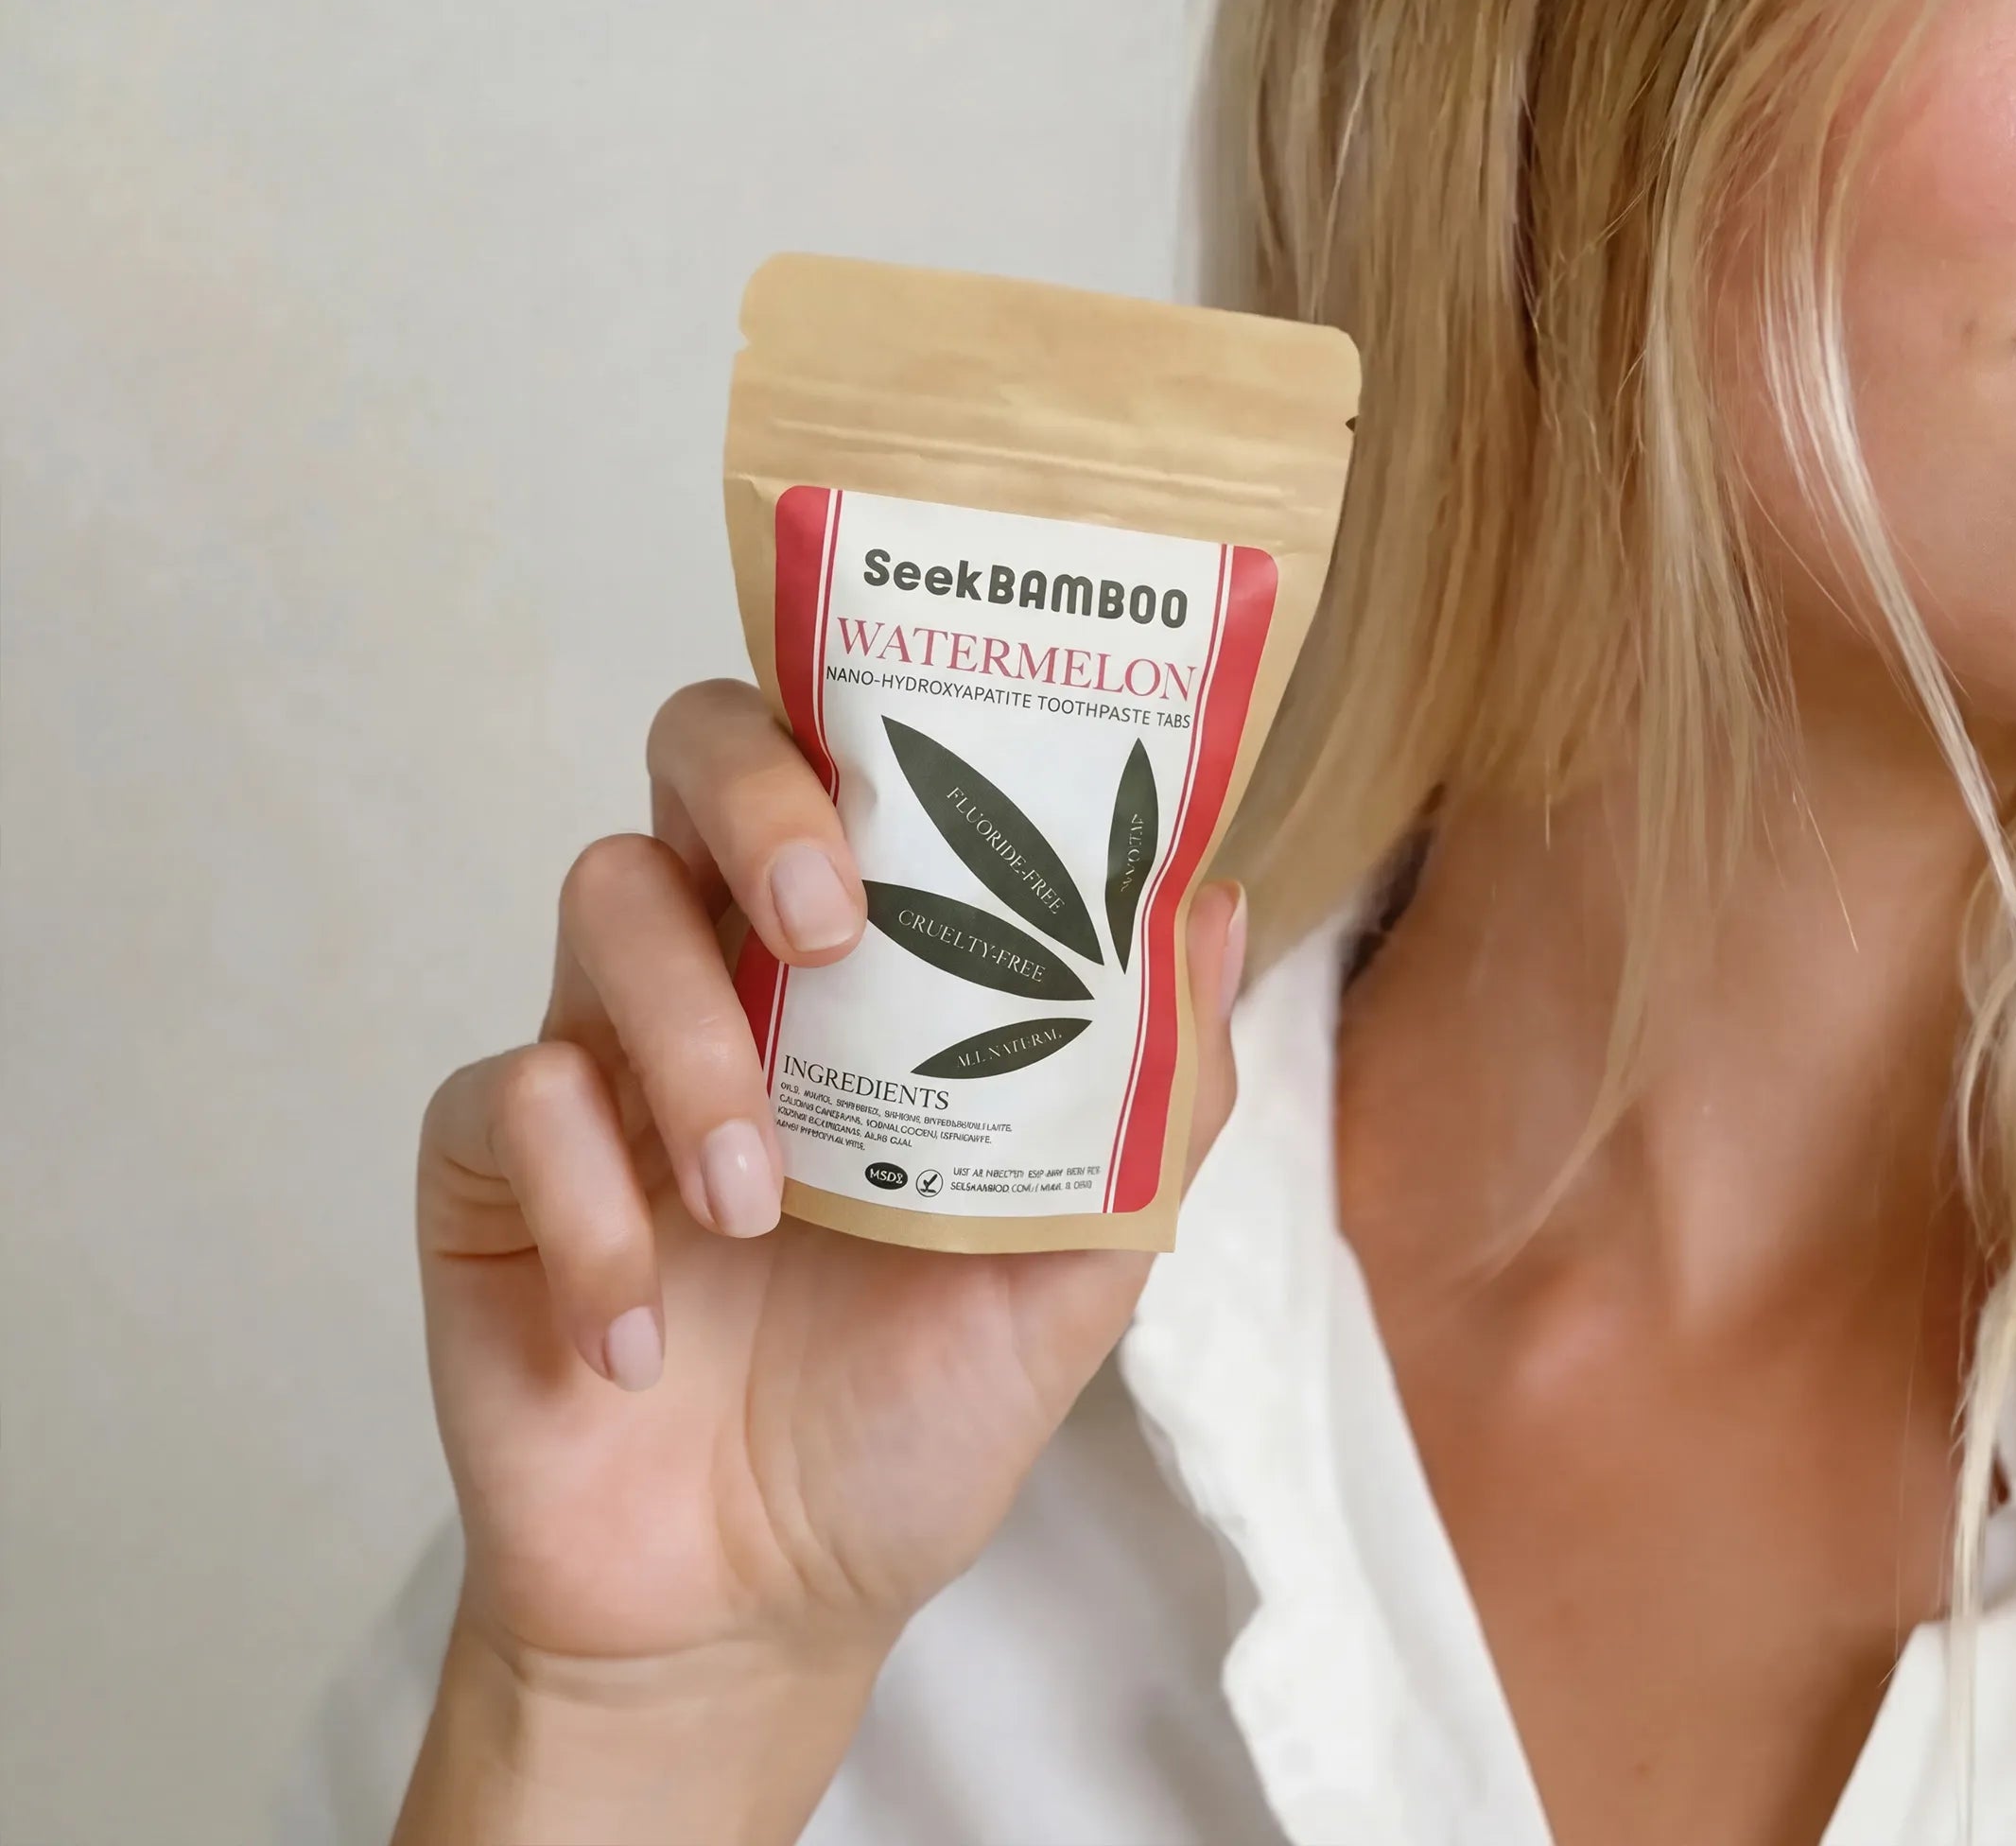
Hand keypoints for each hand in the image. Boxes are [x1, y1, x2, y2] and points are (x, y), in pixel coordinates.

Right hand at [405, 680, 1243, 1828]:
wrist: (753, 1604)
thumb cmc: (912, 1410)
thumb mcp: (1070, 1268)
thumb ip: (1148, 1101)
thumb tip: (1226, 909)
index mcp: (866, 974)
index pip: (852, 761)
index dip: (876, 708)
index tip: (946, 758)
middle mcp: (732, 972)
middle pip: (697, 754)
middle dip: (760, 799)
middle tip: (829, 922)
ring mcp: (606, 1052)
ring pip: (604, 899)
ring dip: (688, 1042)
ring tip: (752, 1205)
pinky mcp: (491, 1161)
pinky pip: (508, 1093)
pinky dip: (586, 1206)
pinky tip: (636, 1337)